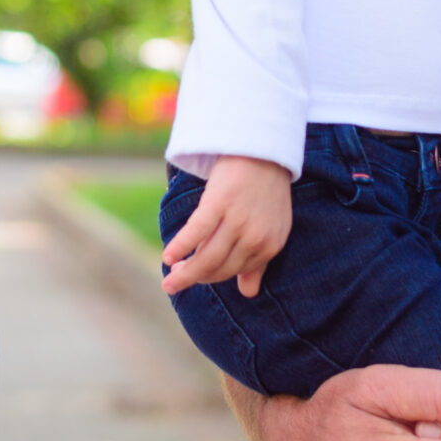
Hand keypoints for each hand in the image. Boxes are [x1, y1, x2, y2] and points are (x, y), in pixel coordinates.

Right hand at [161, 156, 294, 296]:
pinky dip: (180, 247)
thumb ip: (259, 261)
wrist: (263, 148)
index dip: (212, 276)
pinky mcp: (219, 203)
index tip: (196, 277)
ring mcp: (238, 221)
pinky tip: (168, 256)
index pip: (236, 272)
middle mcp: (256, 237)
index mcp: (271, 245)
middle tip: (174, 283)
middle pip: (220, 268)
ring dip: (185, 272)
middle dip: (195, 278)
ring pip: (207, 257)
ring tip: (169, 281)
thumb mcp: (272, 228)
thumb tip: (247, 293)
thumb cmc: (265, 190)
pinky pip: (196, 233)